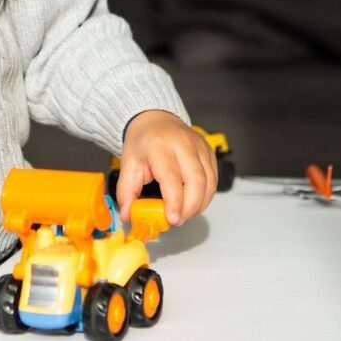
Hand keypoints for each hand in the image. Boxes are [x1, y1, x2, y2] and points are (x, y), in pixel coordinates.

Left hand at [118, 110, 217, 224]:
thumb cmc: (143, 142)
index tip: (172, 219)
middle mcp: (184, 144)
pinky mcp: (209, 152)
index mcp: (160, 146)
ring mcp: (200, 147)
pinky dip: (206, 196)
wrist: (155, 120)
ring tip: (184, 213)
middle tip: (177, 220)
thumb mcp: (128, 164)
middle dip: (190, 208)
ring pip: (209, 183)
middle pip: (197, 181)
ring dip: (199, 204)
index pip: (172, 178)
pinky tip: (193, 201)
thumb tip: (127, 215)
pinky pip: (214, 179)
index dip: (175, 202)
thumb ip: (126, 192)